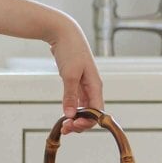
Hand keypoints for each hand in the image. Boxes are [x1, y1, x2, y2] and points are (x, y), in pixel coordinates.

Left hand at [47, 16, 103, 132]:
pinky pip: (76, 102)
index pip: (97, 111)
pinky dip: (71, 110)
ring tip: (63, 126)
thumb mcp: (69, 74)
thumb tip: (70, 115)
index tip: (73, 125)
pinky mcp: (75, 83)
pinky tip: (64, 116)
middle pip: (91, 113)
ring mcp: (84, 85)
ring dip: (75, 119)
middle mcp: (92, 87)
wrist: (63, 33)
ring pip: (83, 109)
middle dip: (80, 123)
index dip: (87, 122)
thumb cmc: (70, 51)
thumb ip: (70, 96)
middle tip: (66, 129)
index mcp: (96, 85)